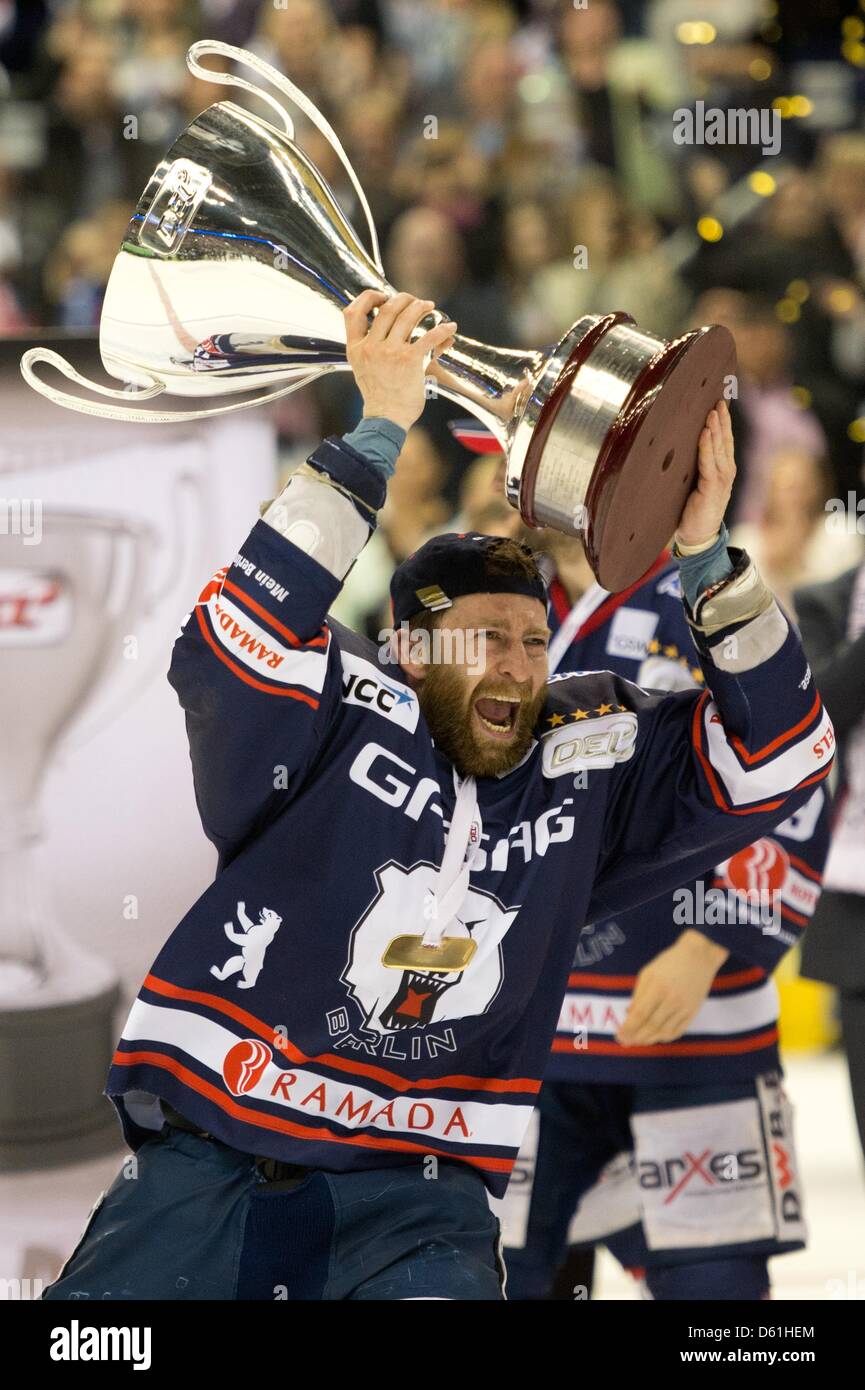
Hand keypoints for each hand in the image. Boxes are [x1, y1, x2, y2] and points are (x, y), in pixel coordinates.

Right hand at [343, 289, 456, 431]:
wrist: (386, 419)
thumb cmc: (379, 396)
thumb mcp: (363, 369)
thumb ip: (371, 348)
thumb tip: (394, 329)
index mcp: (356, 348)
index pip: (352, 312)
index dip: (368, 298)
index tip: (382, 296)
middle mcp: (371, 347)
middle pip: (387, 309)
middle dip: (403, 299)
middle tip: (414, 301)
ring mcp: (390, 352)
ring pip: (407, 316)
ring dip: (421, 307)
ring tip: (429, 307)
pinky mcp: (410, 360)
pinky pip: (429, 336)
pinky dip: (442, 329)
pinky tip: (450, 328)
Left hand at [616, 929, 728, 1046]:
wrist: (699, 957)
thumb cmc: (669, 962)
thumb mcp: (648, 973)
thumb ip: (638, 995)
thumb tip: (628, 1014)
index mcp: (658, 987)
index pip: (640, 1015)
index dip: (628, 1028)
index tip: (619, 1035)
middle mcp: (672, 1000)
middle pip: (651, 1026)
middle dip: (635, 1037)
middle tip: (624, 1041)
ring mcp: (684, 1008)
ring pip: (664, 1032)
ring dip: (648, 1040)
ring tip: (637, 1042)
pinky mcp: (693, 1012)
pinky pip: (677, 1031)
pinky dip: (665, 1037)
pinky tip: (655, 1038)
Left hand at [674, 398, 735, 547]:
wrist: (698, 537)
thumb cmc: (693, 510)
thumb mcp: (693, 483)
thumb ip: (694, 466)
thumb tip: (678, 445)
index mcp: (722, 469)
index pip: (723, 440)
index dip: (723, 421)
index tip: (719, 401)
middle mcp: (725, 472)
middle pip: (724, 440)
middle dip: (722, 419)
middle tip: (718, 398)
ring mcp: (721, 480)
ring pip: (719, 449)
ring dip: (716, 429)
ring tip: (713, 411)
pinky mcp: (713, 489)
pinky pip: (710, 464)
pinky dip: (707, 448)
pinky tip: (705, 434)